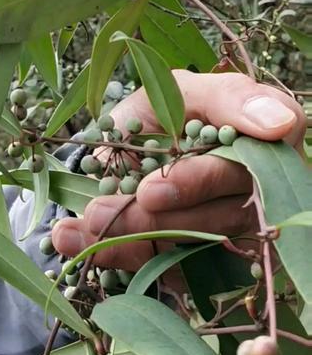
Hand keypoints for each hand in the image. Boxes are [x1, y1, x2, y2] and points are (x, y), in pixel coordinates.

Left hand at [52, 70, 304, 269]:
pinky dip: (115, 253)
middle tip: (101, 213)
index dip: (196, 183)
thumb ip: (230, 99)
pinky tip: (72, 239)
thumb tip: (284, 123)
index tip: (151, 191)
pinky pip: (163, 266)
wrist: (134, 138)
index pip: (245, 172)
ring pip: (185, 247)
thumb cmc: (169, 104)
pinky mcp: (198, 257)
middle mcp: (253, 197)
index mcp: (262, 150)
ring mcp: (225, 231)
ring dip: (127, 238)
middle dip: (154, 217)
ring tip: (79, 227)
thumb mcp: (187, 88)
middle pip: (212, 218)